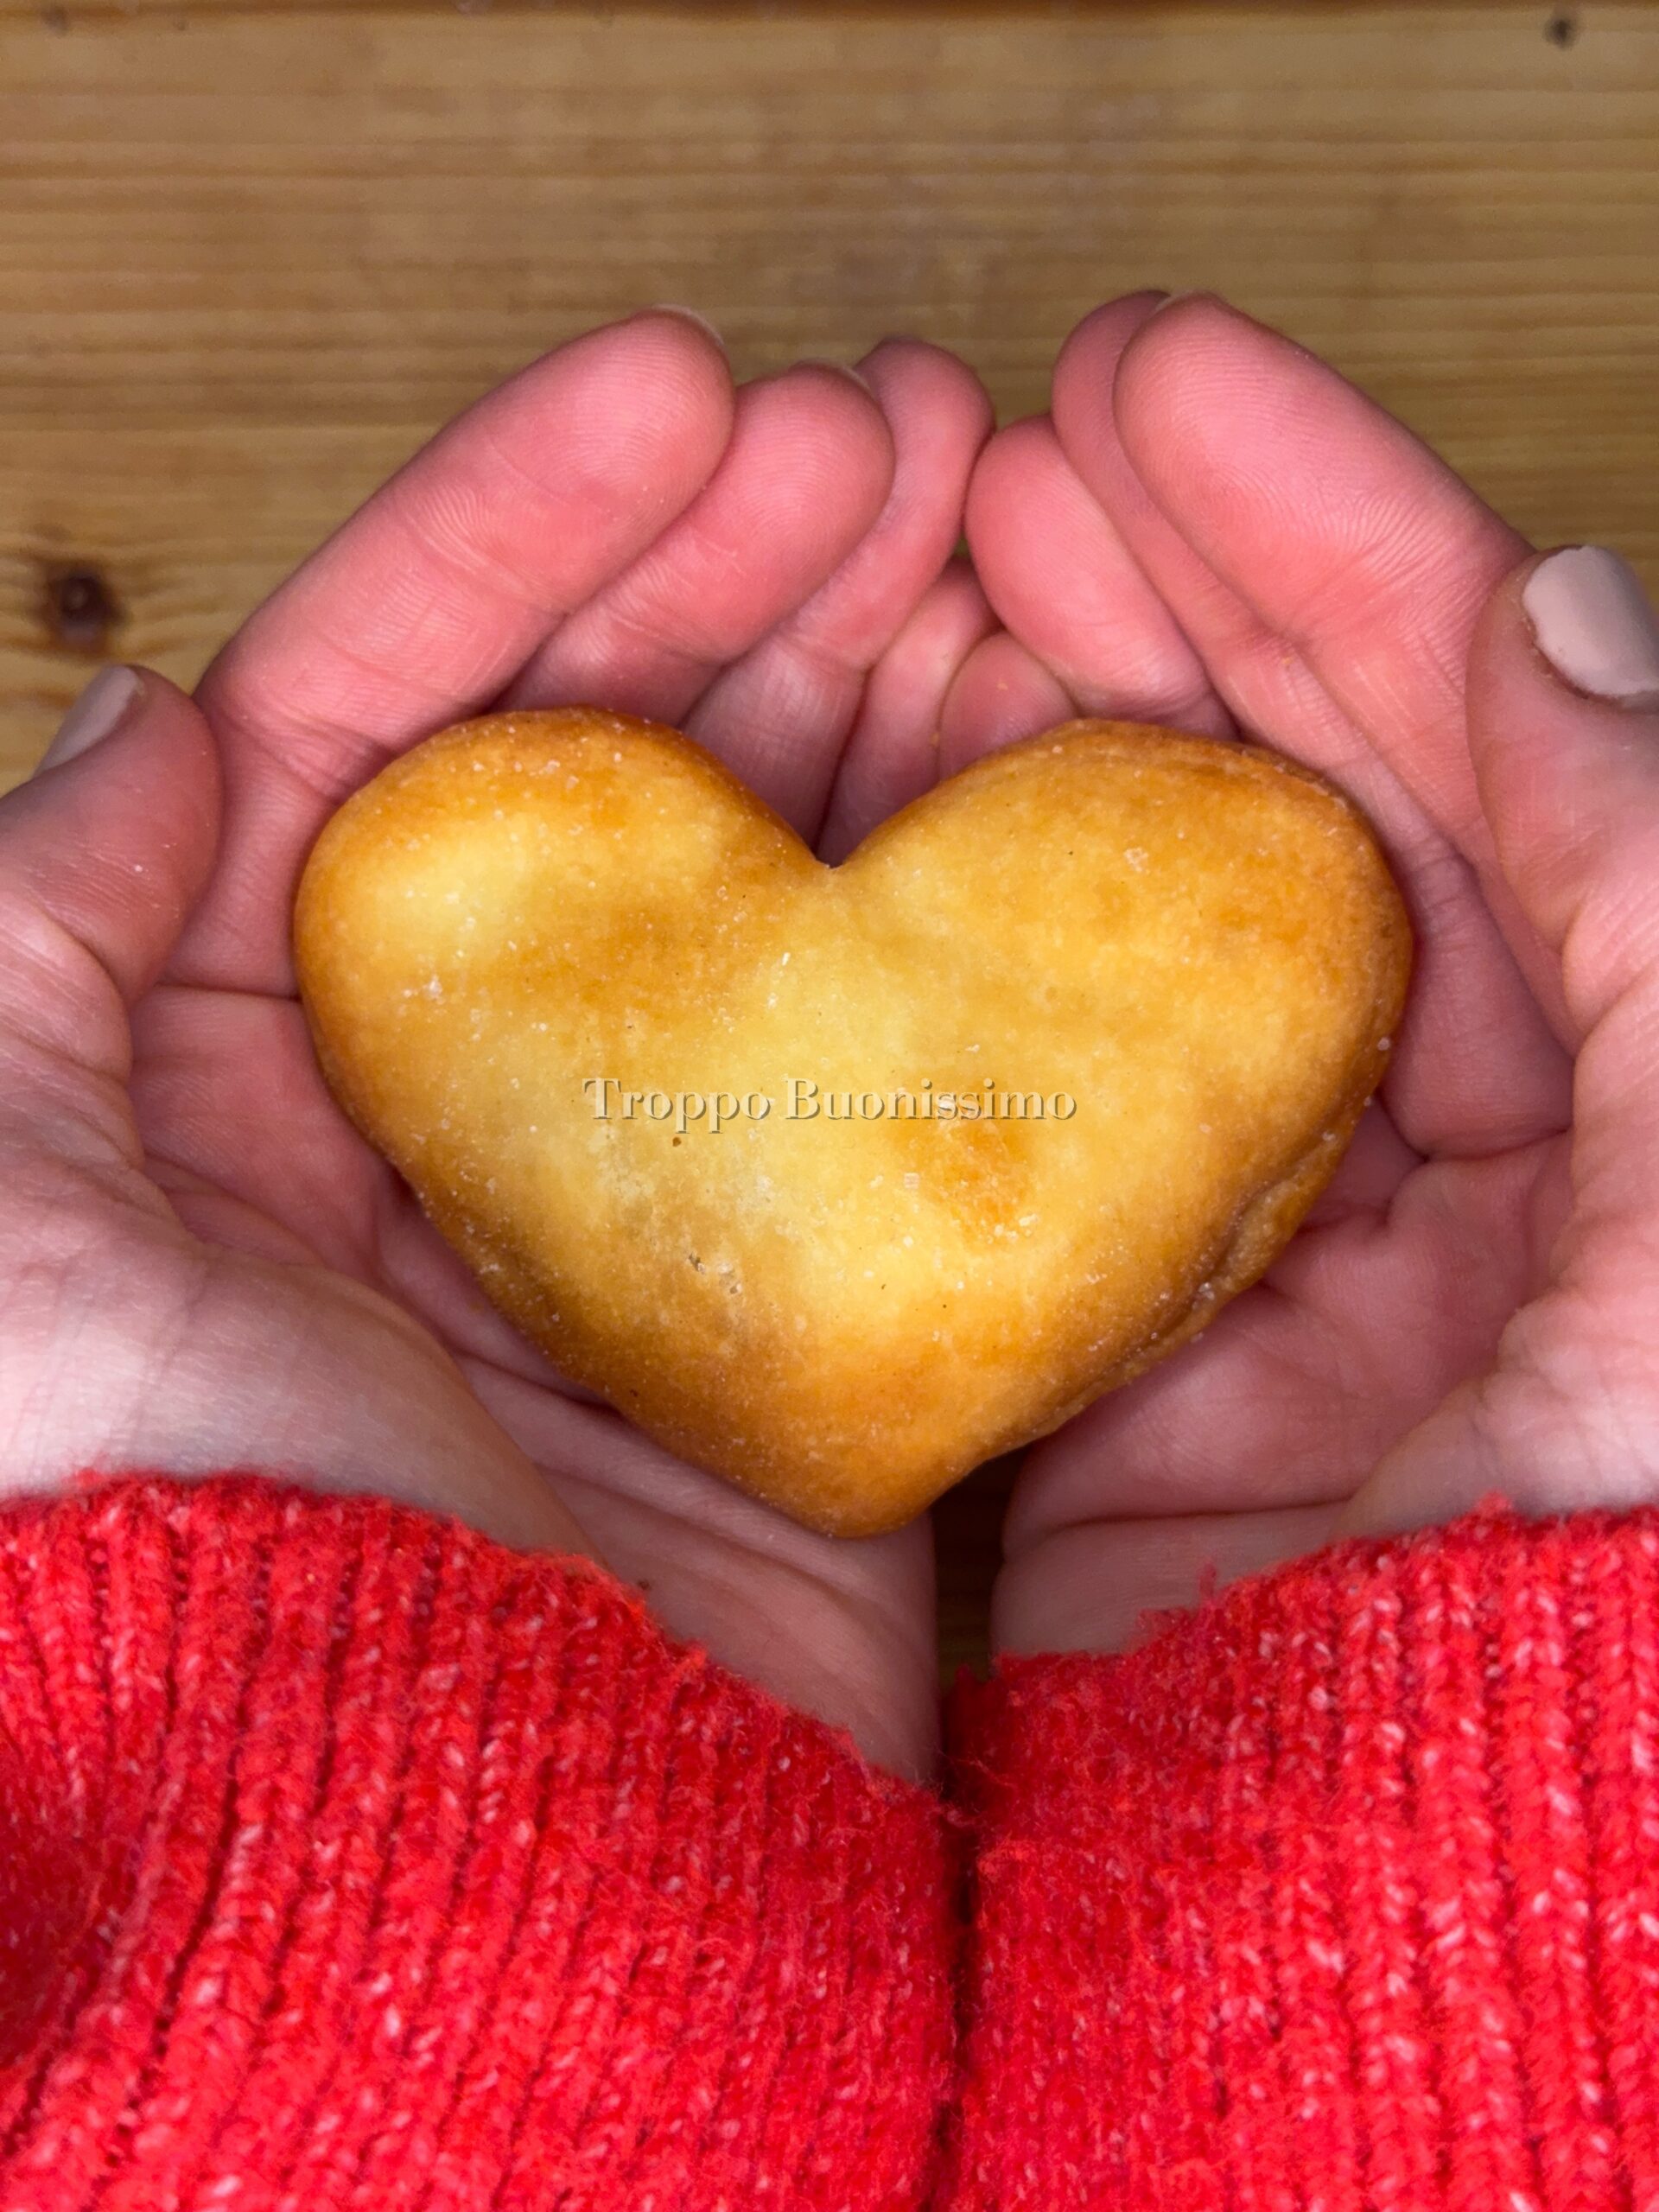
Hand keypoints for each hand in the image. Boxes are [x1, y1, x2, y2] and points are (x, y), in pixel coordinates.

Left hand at [0, 310, 992, 1776]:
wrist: (400, 1883)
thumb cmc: (155, 1553)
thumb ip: (34, 935)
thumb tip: (162, 717)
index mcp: (257, 1067)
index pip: (391, 730)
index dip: (523, 537)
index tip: (670, 394)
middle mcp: (466, 1121)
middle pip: (615, 783)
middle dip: (740, 579)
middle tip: (885, 432)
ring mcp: (663, 1209)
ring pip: (781, 893)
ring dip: (882, 702)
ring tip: (991, 534)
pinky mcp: (821, 1315)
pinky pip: (916, 1076)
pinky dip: (991, 927)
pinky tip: (1065, 779)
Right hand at [969, 290, 1658, 1653]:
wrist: (1443, 1939)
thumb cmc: (1642, 1597)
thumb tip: (1566, 607)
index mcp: (1616, 1088)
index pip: (1468, 750)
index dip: (1326, 542)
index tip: (1166, 387)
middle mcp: (1435, 1148)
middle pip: (1280, 810)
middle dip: (1150, 604)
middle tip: (1006, 447)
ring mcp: (1247, 1243)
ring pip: (1125, 937)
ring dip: (1023, 753)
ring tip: (913, 581)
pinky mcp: (1094, 1362)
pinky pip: (1001, 1111)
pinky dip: (923, 969)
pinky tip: (843, 837)